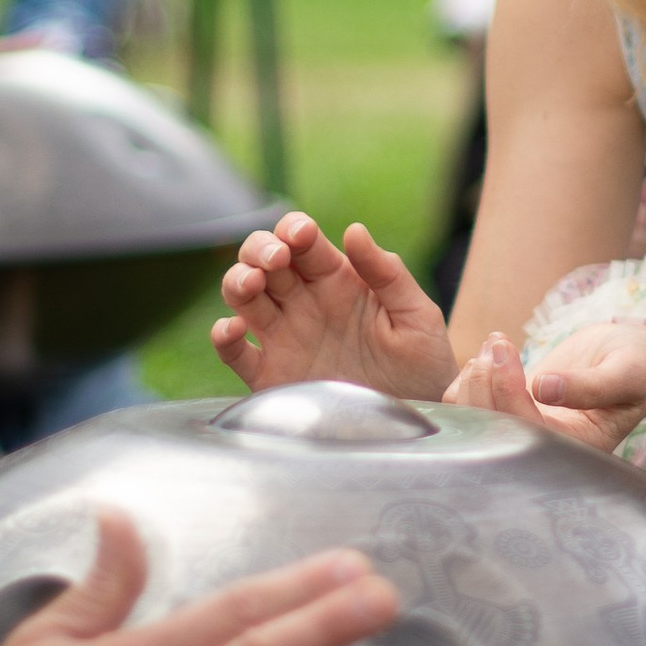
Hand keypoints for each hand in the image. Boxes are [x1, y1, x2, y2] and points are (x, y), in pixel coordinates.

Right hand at [213, 212, 453, 399]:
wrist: (417, 416)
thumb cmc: (422, 362)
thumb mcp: (416, 314)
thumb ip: (388, 273)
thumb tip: (354, 230)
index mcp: (337, 279)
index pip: (302, 241)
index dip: (293, 229)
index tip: (302, 234)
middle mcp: (304, 303)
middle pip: (262, 260)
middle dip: (260, 249)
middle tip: (276, 259)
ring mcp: (285, 338)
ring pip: (242, 297)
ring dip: (237, 281)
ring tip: (252, 284)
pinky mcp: (272, 376)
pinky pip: (235, 353)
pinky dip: (223, 336)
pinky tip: (234, 329)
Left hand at [451, 321, 645, 456]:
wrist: (639, 361)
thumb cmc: (641, 367)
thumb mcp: (627, 372)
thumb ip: (591, 385)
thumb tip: (544, 387)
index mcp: (576, 449)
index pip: (524, 431)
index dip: (506, 392)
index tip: (505, 349)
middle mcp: (547, 448)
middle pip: (492, 431)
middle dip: (483, 384)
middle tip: (497, 342)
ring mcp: (527, 430)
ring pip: (477, 421)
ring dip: (472, 380)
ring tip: (495, 343)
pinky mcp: (515, 411)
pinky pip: (475, 408)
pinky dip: (468, 382)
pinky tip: (487, 354)